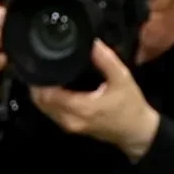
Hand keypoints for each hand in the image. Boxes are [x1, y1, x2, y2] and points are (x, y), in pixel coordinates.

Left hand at [30, 41, 161, 156]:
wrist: (135, 131)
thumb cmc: (130, 105)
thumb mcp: (122, 78)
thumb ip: (106, 60)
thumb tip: (92, 43)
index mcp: (81, 107)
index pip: (48, 94)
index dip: (41, 79)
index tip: (41, 62)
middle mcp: (69, 119)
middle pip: (41, 102)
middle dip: (37, 84)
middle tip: (39, 65)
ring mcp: (68, 125)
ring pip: (43, 108)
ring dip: (40, 93)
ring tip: (44, 73)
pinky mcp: (69, 127)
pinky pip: (51, 112)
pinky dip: (47, 100)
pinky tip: (52, 86)